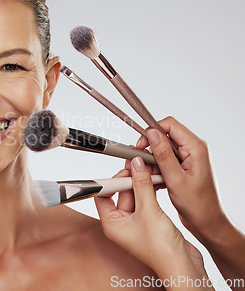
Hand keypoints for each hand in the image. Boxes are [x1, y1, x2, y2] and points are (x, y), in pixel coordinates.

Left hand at [94, 158, 206, 280]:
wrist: (183, 266)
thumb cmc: (162, 249)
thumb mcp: (149, 210)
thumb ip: (142, 185)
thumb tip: (136, 165)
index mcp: (111, 224)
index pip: (103, 195)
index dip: (113, 181)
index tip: (125, 170)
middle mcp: (121, 223)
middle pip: (121, 193)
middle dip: (131, 178)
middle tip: (140, 163)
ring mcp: (135, 222)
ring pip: (135, 195)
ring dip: (142, 182)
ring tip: (150, 167)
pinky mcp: (149, 221)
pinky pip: (146, 200)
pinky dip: (150, 190)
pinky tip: (157, 179)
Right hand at [136, 117, 223, 241]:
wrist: (206, 221)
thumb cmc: (197, 204)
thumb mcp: (175, 179)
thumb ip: (163, 154)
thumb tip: (152, 134)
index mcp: (195, 148)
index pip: (170, 124)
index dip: (152, 132)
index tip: (140, 145)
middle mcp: (192, 149)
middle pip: (164, 136)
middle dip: (149, 149)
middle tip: (141, 163)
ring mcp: (187, 157)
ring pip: (161, 149)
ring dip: (152, 161)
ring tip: (150, 176)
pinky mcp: (181, 166)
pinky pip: (163, 159)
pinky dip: (156, 168)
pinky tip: (155, 181)